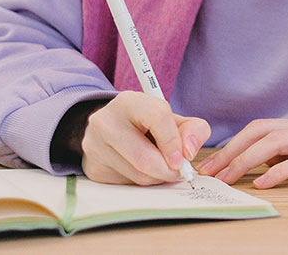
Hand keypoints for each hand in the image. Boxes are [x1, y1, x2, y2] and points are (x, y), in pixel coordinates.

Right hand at [79, 91, 211, 184]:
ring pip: (137, 174)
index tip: (183, 159)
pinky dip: (142, 182)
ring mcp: (95, 145)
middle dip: (168, 170)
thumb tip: (188, 152)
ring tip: (160, 167)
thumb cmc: (149, 124)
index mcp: (129, 101)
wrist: (113, 130)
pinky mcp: (93, 168)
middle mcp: (106, 121)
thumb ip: (194, 130)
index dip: (174, 142)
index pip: (157, 117)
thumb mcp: (175, 120)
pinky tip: (142, 169)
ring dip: (157, 178)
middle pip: (144, 157)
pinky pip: (126, 185)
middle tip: (178, 172)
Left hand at [196, 113, 287, 188]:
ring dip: (246, 160)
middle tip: (208, 173)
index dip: (233, 145)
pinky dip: (281, 171)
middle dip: (231, 151)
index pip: (260, 129)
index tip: (211, 165)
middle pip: (261, 131)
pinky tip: (264, 183)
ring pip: (277, 142)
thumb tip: (267, 166)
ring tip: (227, 178)